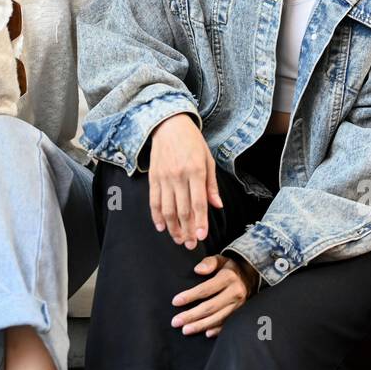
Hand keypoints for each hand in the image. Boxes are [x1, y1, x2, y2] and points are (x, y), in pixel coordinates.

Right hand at [147, 113, 222, 250]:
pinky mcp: (153, 177)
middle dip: (187, 230)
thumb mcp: (208, 159)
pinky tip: (161, 227)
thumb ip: (211, 185)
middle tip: (190, 244)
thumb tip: (217, 206)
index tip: (202, 236)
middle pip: (183, 210)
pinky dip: (156, 216)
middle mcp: (179, 175)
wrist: (169, 124)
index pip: (198, 202)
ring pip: (167, 209)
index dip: (200, 221)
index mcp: (196, 171)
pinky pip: (154, 200)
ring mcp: (164, 177)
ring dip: (172, 227)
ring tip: (178, 239)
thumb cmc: (192, 142)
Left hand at [171, 254, 256, 336]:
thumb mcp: (220, 259)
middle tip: (175, 322)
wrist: (251, 275)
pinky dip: (217, 330)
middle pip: (210, 307)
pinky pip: (228, 323)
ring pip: (218, 318)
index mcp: (228, 277)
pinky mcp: (241, 312)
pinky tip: (206, 334)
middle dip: (191, 315)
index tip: (175, 302)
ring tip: (185, 330)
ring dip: (201, 325)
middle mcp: (234, 292)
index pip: (206, 289)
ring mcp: (239, 304)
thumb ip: (209, 262)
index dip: (190, 296)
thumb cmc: (229, 267)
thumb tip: (197, 270)